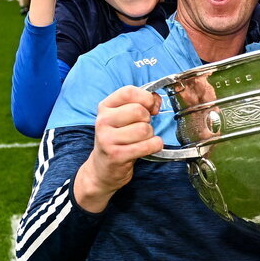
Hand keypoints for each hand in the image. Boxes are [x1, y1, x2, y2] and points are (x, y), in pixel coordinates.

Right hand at [74, 86, 161, 211]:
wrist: (103, 168)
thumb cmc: (118, 140)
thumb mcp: (123, 118)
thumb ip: (140, 104)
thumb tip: (157, 100)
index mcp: (105, 107)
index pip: (129, 92)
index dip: (146, 98)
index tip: (151, 107)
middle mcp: (103, 121)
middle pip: (139, 111)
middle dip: (148, 120)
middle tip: (143, 128)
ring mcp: (107, 138)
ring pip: (144, 129)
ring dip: (150, 135)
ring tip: (142, 140)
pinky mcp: (117, 155)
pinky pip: (147, 146)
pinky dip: (155, 146)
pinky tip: (150, 147)